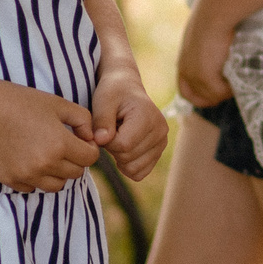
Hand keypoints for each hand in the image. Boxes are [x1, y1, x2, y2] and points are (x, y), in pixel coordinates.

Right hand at [0, 81, 101, 192]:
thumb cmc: (25, 103)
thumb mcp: (60, 104)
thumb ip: (84, 121)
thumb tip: (92, 139)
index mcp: (60, 145)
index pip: (90, 158)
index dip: (89, 147)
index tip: (80, 139)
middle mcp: (45, 165)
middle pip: (76, 173)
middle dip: (75, 160)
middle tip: (63, 145)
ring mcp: (26, 175)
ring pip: (57, 186)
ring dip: (58, 173)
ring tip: (49, 154)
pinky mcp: (10, 180)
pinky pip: (33, 188)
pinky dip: (36, 178)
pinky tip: (30, 159)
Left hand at [91, 60, 167, 182]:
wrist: (126, 89)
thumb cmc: (113, 93)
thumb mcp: (103, 101)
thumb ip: (101, 120)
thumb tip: (101, 140)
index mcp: (148, 116)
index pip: (123, 145)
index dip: (106, 141)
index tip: (104, 127)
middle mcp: (160, 131)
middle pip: (128, 158)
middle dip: (112, 148)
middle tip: (111, 130)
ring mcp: (162, 143)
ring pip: (134, 169)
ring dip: (119, 157)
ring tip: (118, 137)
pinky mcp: (158, 152)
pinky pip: (140, 173)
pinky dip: (127, 166)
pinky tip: (123, 148)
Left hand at [174, 1, 233, 107]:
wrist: (215, 12)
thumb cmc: (215, 17)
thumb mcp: (206, 36)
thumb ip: (208, 50)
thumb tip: (222, 55)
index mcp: (183, 61)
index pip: (185, 91)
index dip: (198, 97)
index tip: (214, 96)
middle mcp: (185, 71)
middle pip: (196, 98)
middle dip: (212, 99)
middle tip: (229, 92)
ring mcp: (194, 76)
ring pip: (212, 96)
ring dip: (225, 92)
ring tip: (238, 81)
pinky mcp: (205, 77)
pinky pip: (221, 92)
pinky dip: (230, 89)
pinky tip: (239, 77)